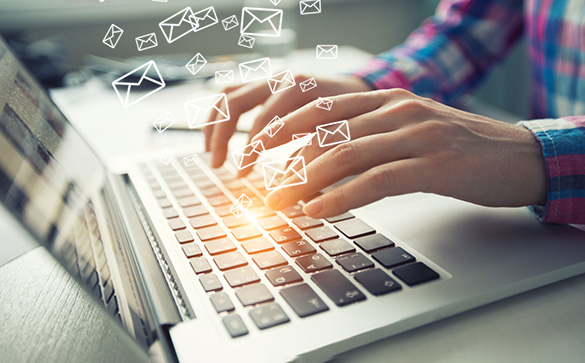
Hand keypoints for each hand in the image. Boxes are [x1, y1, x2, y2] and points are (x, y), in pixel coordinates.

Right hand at [203, 75, 371, 172]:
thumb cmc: (350, 116)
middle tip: (218, 165)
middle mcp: (279, 79)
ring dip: (215, 125)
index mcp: (298, 89)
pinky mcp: (264, 83)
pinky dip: (220, 115)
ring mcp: (269, 79)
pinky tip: (216, 136)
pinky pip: (233, 93)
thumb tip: (289, 186)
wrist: (357, 90)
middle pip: (236, 102)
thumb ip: (313, 153)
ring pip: (228, 95)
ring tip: (210, 152)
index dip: (250, 149)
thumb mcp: (335, 134)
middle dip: (223, 135)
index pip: (262, 119)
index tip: (243, 174)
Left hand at [251, 89, 547, 217]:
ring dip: (306, 184)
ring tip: (281, 206)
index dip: (287, 127)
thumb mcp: (410, 132)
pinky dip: (340, 198)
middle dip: (289, 164)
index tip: (260, 147)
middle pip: (327, 133)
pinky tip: (318, 212)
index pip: (324, 107)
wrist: (519, 156)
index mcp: (389, 98)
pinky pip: (375, 180)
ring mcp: (417, 134)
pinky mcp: (434, 165)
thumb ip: (371, 140)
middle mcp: (398, 109)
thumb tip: (325, 164)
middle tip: (265, 190)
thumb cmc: (461, 148)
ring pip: (345, 155)